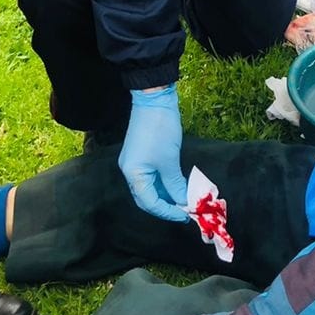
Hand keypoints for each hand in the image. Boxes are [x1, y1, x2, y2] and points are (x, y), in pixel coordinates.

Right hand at [119, 84, 189, 221]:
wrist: (154, 99)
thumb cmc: (160, 130)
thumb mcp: (170, 161)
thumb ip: (176, 185)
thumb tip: (184, 202)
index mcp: (133, 174)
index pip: (149, 203)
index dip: (168, 212)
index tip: (185, 215)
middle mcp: (129, 171)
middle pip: (146, 198)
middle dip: (165, 206)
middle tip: (183, 211)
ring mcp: (133, 163)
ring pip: (149, 188)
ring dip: (165, 195)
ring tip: (183, 200)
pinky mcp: (140, 156)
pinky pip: (151, 177)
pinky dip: (163, 183)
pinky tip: (176, 186)